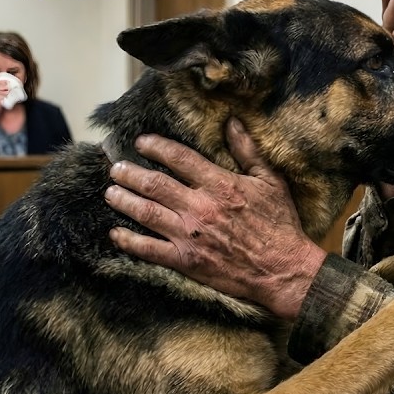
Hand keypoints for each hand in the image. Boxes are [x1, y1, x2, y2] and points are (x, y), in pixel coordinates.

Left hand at [104, 119, 326, 320]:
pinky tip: (116, 234)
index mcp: (220, 185)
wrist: (283, 270)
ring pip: (146, 213)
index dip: (156, 147)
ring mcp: (190, 235)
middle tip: (116, 167)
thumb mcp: (271, 181)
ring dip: (123, 200)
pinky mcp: (186, 261)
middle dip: (130, 173)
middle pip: (154, 184)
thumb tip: (232, 123)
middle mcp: (200, 207)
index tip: (141, 141)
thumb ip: (248, 151)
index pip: (179, 158)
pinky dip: (129, 241)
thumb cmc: (280, 224)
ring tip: (110, 192)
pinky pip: (149, 249)